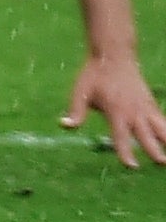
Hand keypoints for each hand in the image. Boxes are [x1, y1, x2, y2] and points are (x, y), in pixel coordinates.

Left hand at [63, 54, 165, 168]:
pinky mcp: (150, 103)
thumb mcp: (80, 91)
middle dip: (154, 150)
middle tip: (160, 163)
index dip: (125, 151)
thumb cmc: (94, 75)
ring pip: (162, 127)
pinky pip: (162, 120)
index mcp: (116, 110)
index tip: (131, 166)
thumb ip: (75, 111)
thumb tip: (64, 126)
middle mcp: (133, 111)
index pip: (121, 135)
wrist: (114, 55)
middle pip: (146, 134)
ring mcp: (145, 106)